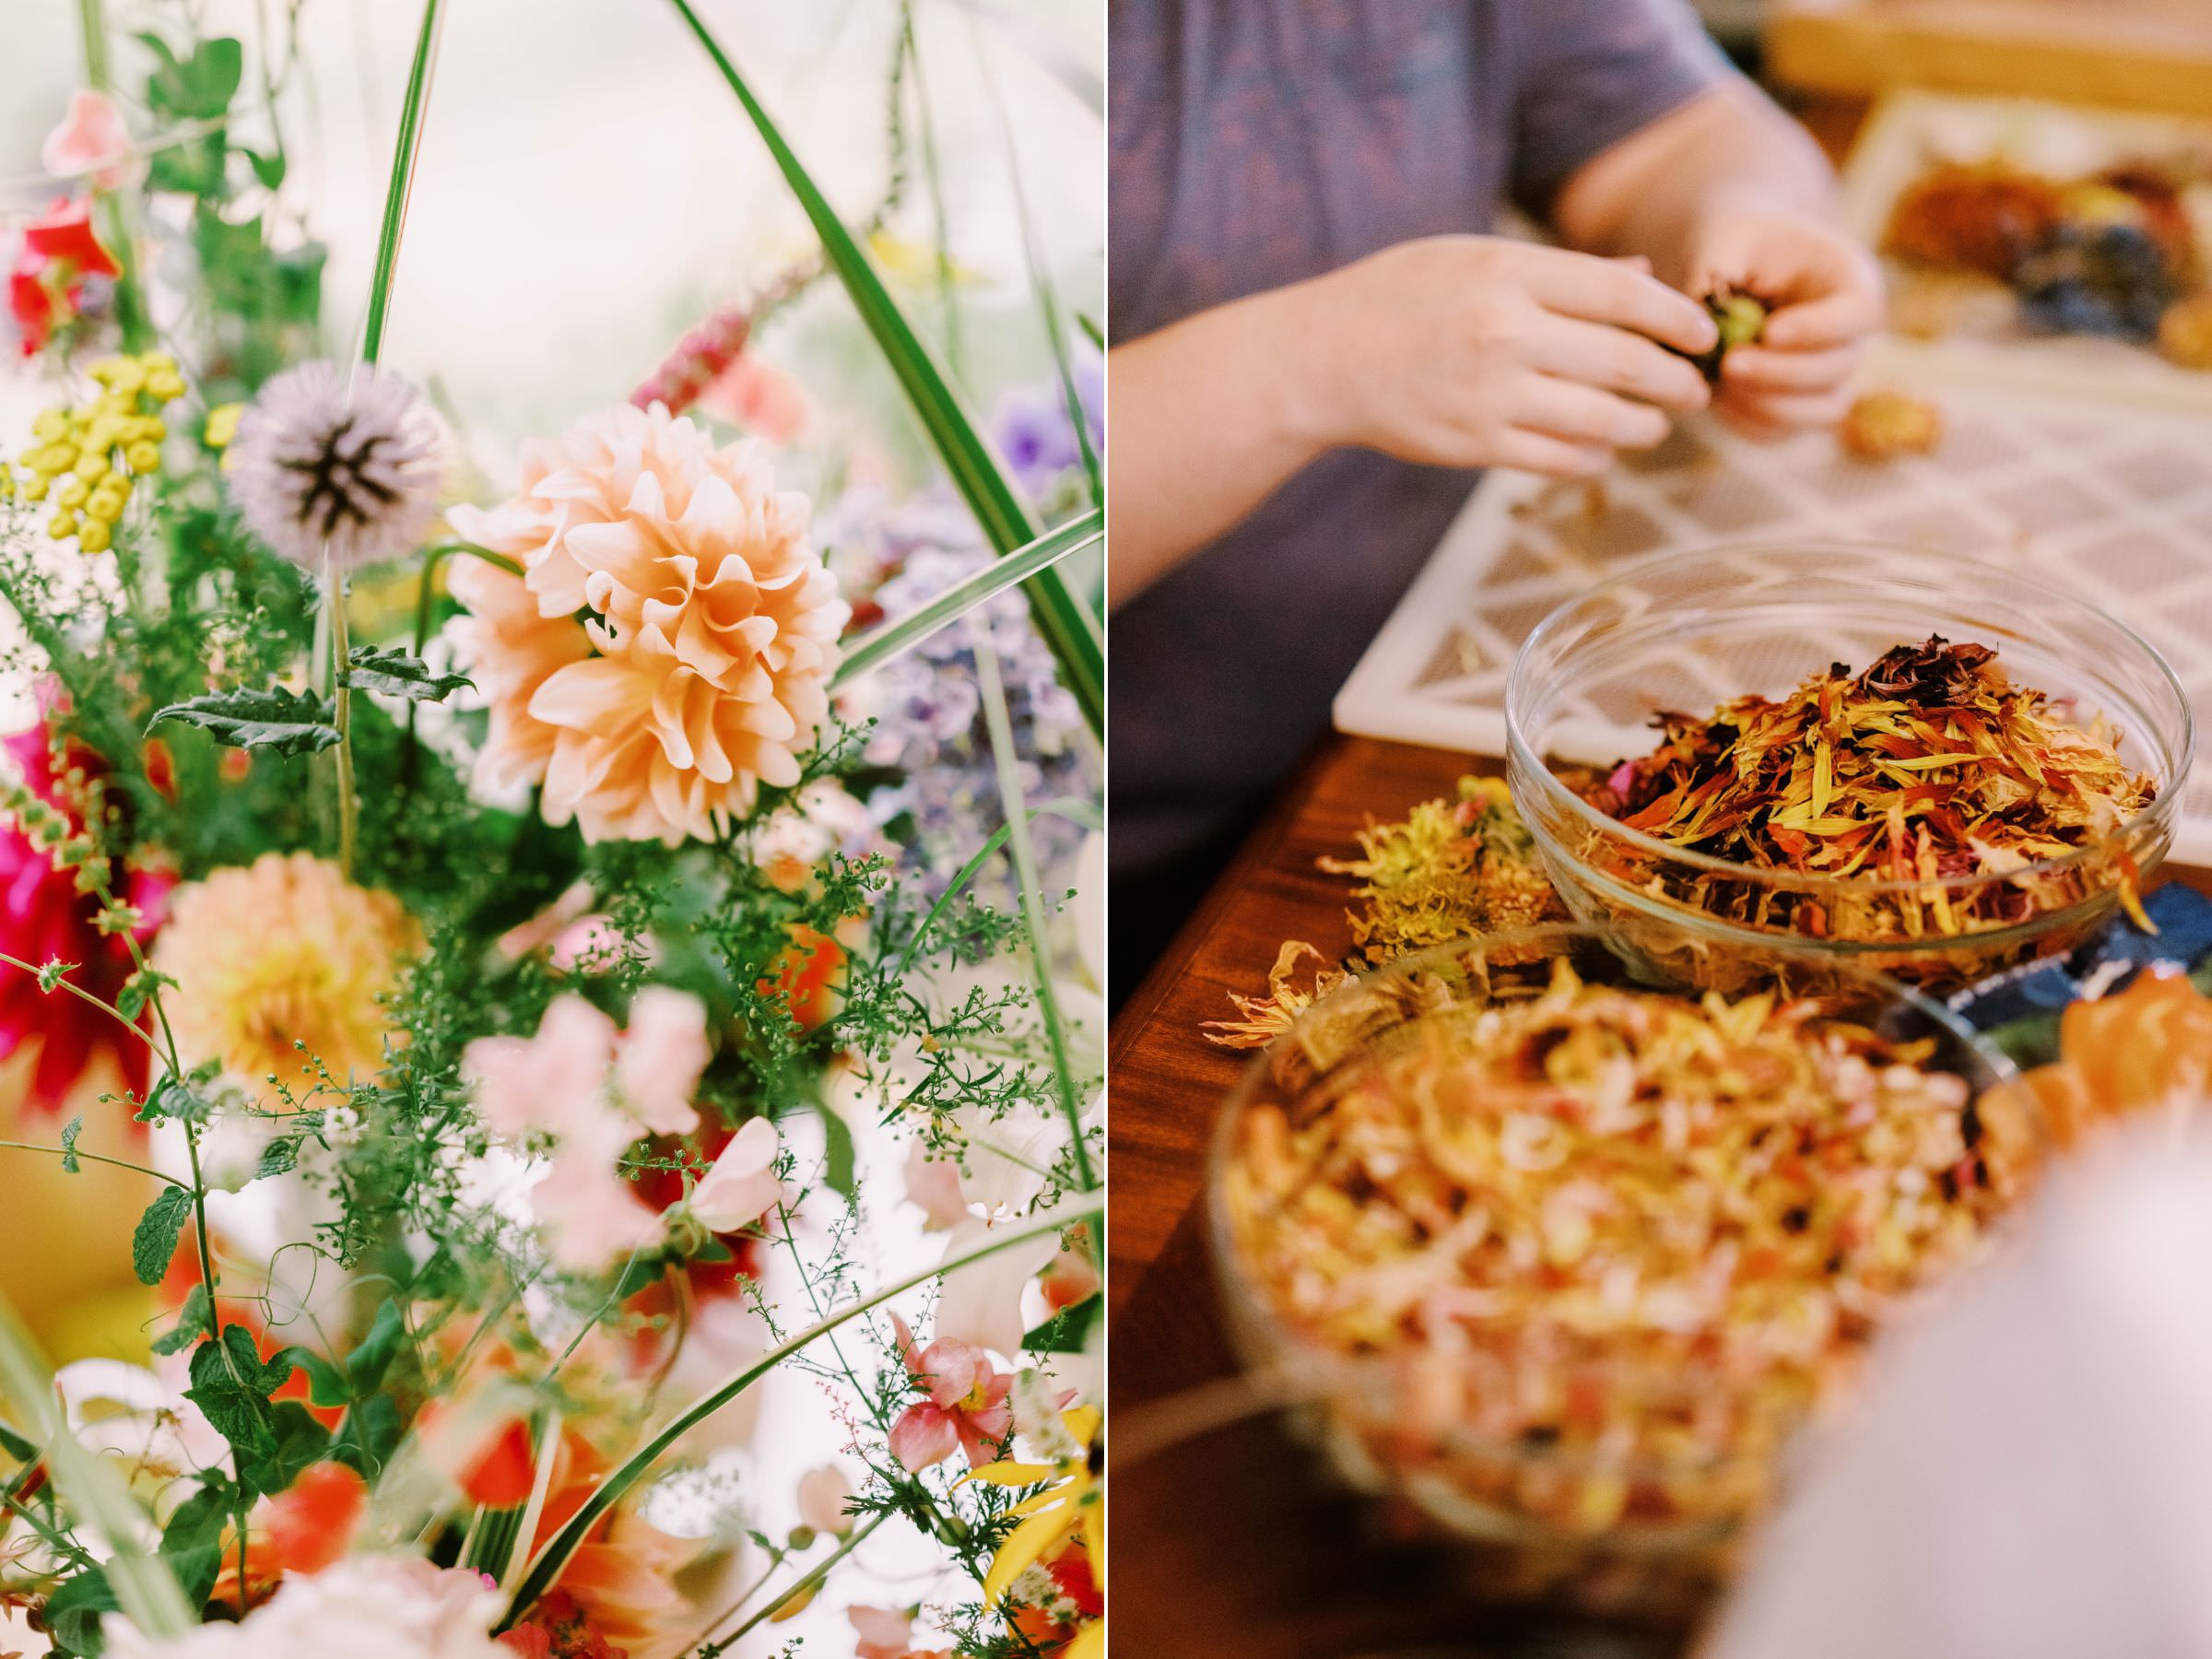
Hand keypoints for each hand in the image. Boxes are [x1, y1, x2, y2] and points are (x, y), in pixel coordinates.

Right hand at [1297, 236, 1715, 478]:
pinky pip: (1557, 460)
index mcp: (1508, 274)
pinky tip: (1601, 451)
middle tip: (1695, 390)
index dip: (1678, 318)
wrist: (1320, 359)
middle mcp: (1503, 333)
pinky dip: (1592, 459)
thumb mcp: (1473, 258)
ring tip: (1655, 426)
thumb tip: (1644, 281)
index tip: (1703, 335)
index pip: (1622, 296)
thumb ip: (1559, 271)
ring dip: (1643, 428)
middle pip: (1624, 361)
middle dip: (1675, 381)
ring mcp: (1488, 395)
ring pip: (1599, 420)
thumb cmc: (1398, 297)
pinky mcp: (1472, 444)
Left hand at [1686, 200, 1882, 434]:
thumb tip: (1699, 321)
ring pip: (1824, 411)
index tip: (1769, 331)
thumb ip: (1718, 268)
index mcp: (1851, 280)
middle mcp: (1851, 334)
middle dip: (1783, 373)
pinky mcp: (1799, 404)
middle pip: (1840, 368)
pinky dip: (1753, 424)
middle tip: (1730, 364)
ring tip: (1722, 385)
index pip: (1860, 313)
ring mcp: (1830, 374)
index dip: (1819, 329)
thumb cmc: (1736, 240)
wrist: (1734, 262)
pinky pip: (1787, 431)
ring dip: (1772, 407)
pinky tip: (1717, 401)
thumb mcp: (1727, 235)